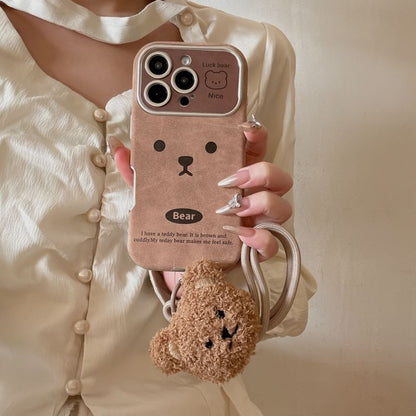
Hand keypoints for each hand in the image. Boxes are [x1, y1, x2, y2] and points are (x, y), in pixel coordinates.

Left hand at [109, 117, 292, 288]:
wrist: (175, 261)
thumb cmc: (172, 222)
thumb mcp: (154, 196)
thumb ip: (139, 173)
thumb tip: (120, 149)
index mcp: (230, 175)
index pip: (254, 149)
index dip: (256, 134)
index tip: (243, 127)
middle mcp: (248, 196)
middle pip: (276, 176)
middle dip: (262, 172)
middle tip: (231, 178)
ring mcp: (254, 222)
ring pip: (281, 206)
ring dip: (263, 203)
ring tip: (234, 209)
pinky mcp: (252, 249)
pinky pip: (272, 244)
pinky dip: (261, 239)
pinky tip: (241, 236)